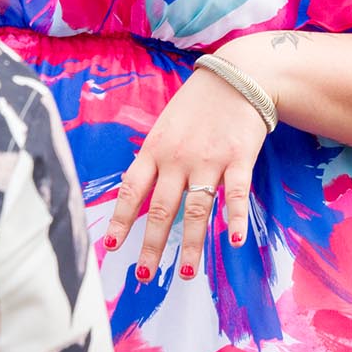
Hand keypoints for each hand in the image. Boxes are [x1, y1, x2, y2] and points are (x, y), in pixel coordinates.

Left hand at [104, 49, 267, 283]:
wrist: (237, 76)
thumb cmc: (197, 104)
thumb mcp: (165, 126)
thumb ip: (154, 158)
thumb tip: (138, 191)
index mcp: (155, 149)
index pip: (133, 189)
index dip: (121, 220)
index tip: (112, 247)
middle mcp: (178, 157)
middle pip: (162, 208)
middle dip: (151, 244)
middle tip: (143, 275)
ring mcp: (209, 159)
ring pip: (197, 207)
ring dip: (190, 243)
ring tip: (184, 272)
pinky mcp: (239, 158)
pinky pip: (236, 193)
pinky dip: (235, 217)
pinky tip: (234, 240)